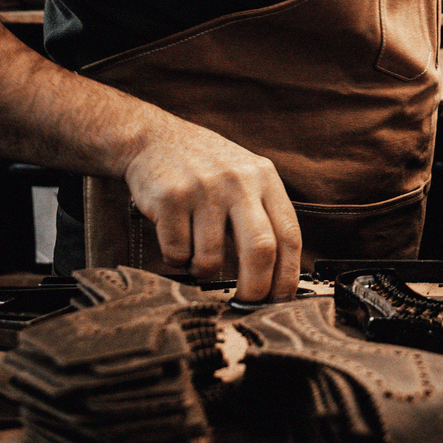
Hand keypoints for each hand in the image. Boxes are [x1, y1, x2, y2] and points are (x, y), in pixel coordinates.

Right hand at [121, 119, 302, 301]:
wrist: (153, 138)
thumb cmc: (206, 168)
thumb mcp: (246, 178)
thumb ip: (264, 215)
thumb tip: (279, 276)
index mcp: (265, 179)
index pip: (289, 235)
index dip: (288, 275)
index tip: (281, 300)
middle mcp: (239, 181)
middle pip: (260, 250)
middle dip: (255, 288)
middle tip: (245, 303)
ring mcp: (204, 189)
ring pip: (211, 259)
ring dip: (203, 271)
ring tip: (196, 253)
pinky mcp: (170, 199)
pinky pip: (177, 253)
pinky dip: (176, 259)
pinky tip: (175, 237)